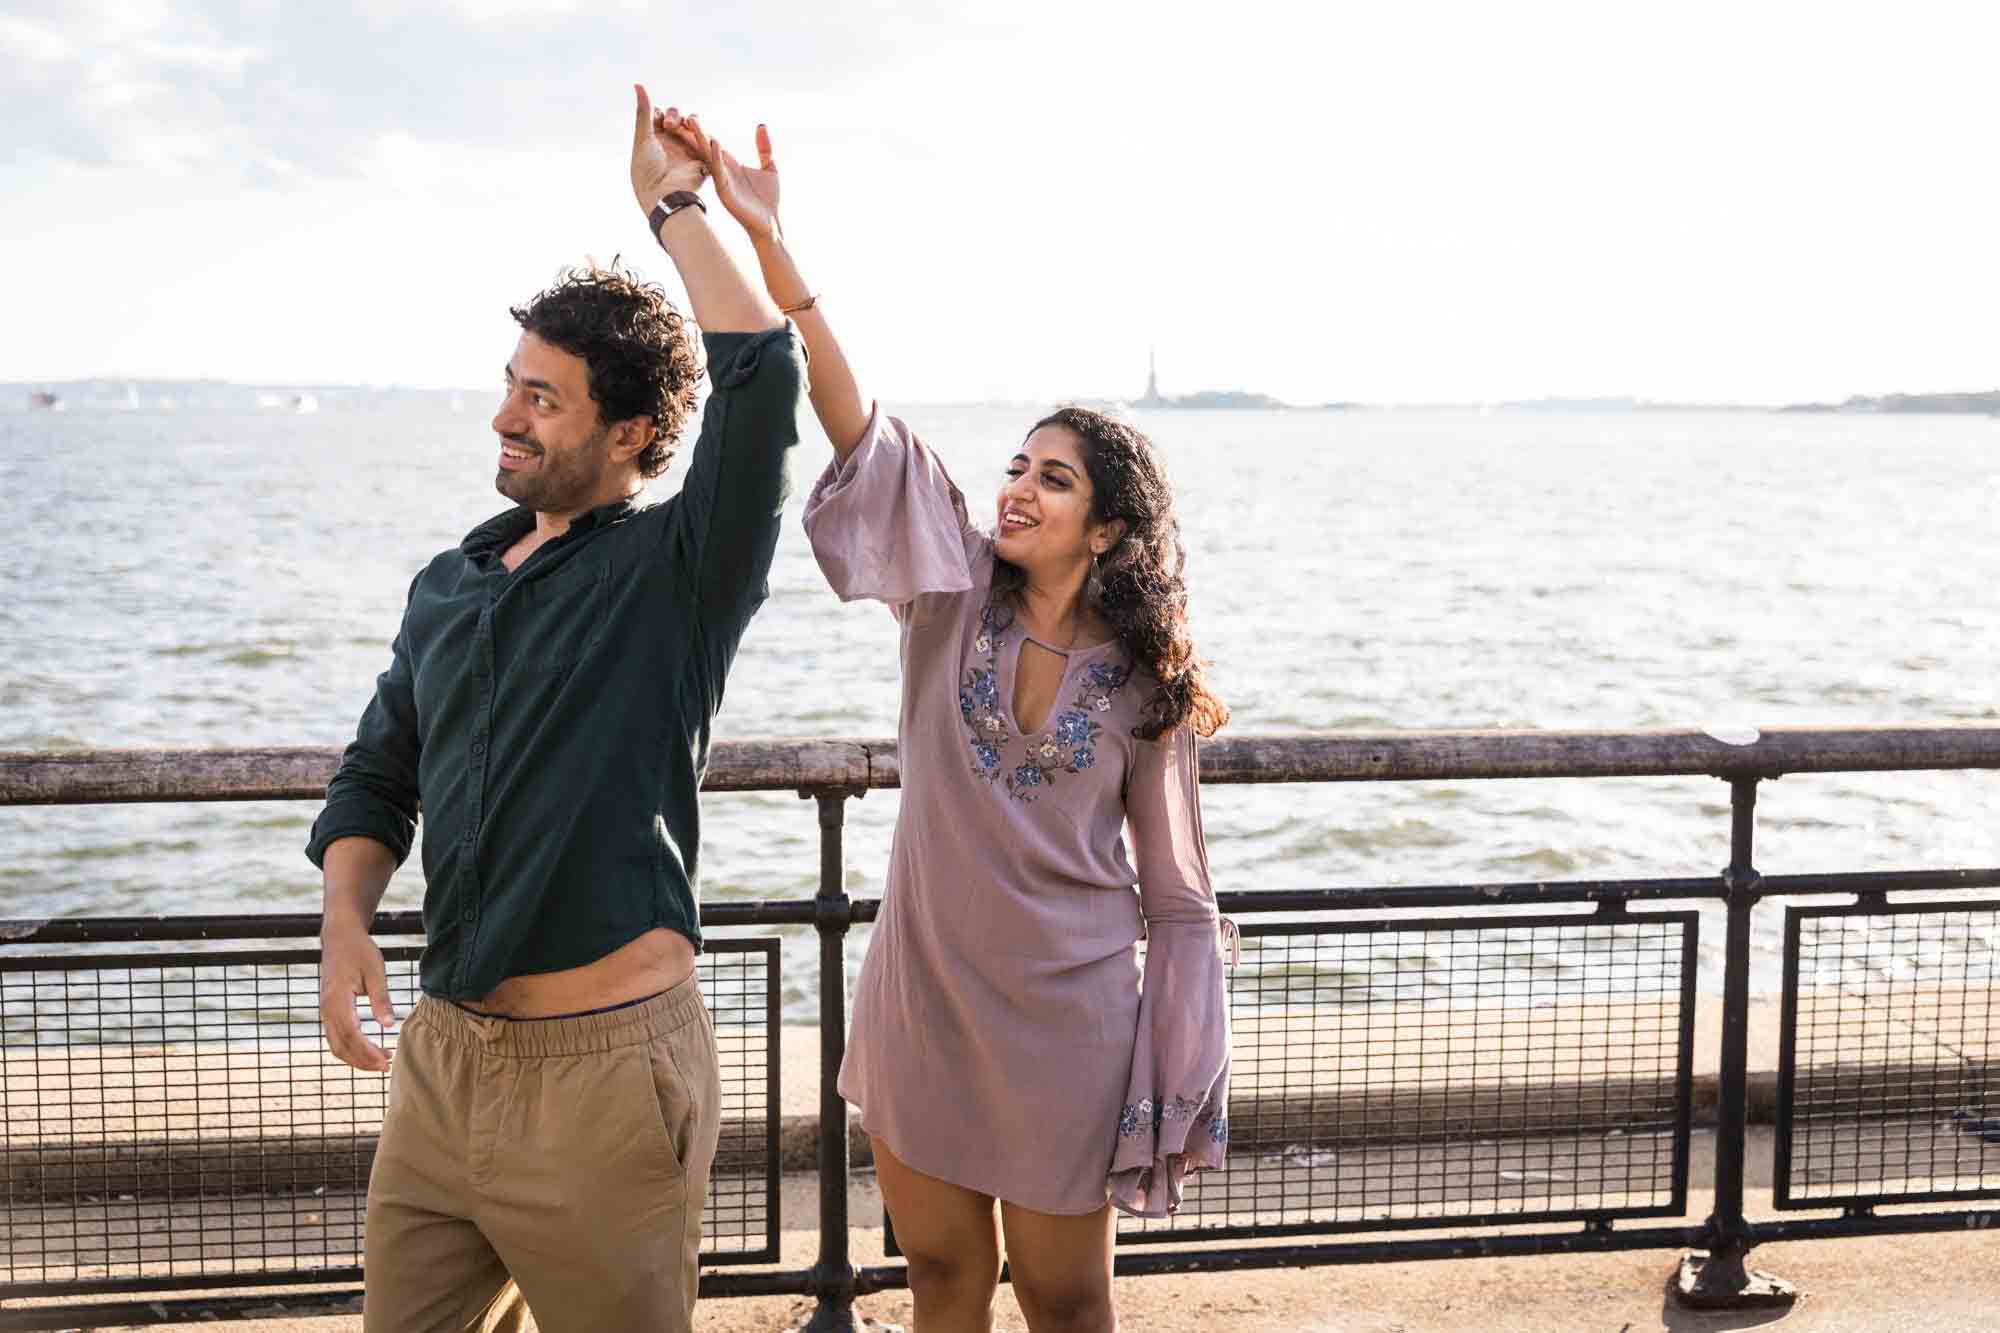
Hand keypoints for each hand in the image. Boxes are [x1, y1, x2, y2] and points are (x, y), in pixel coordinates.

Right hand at [320, 922, 396, 1071]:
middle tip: (387, 1066)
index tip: (387, 1061)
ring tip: (381, 1061)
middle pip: (341, 1046)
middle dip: (363, 1061)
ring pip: (336, 1045)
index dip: (368, 1052)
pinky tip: (368, 1049)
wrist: (340, 937)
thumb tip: (389, 1025)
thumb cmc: (360, 951)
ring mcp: (325, 1011)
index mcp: (337, 1000)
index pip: (352, 1035)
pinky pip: (335, 1037)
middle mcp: (326, 1009)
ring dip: (356, 1057)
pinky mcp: (328, 1010)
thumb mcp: (376, 971)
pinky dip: (350, 1048)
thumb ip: (381, 999)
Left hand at [631, 84, 707, 214]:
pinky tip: (698, 132)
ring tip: (687, 125)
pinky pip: (705, 141)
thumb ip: (643, 111)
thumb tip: (637, 83)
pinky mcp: (700, 159)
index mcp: (652, 141)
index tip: (657, 120)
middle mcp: (669, 145)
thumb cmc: (648, 170)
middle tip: (669, 125)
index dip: (657, 113)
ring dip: (689, 122)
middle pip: (675, 117)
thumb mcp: (643, 137)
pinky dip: (703, 134)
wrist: (666, 196)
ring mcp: (685, 151)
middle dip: (674, 115)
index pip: (657, 116)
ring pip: (692, 126)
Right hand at [698, 122, 782, 242]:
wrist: (771, 224)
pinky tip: (714, 142)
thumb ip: (764, 148)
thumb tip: (761, 125)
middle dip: (693, 131)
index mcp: (730, 164)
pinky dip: (716, 156)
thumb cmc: (769, 199)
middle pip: (704, 146)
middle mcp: (722, 171)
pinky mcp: (725, 192)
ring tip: (692, 122)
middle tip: (680, 115)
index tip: (688, 115)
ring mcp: (722, 181)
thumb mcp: (769, 168)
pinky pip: (718, 171)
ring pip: (707, 156)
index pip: (711, 143)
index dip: (700, 130)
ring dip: (700, 139)